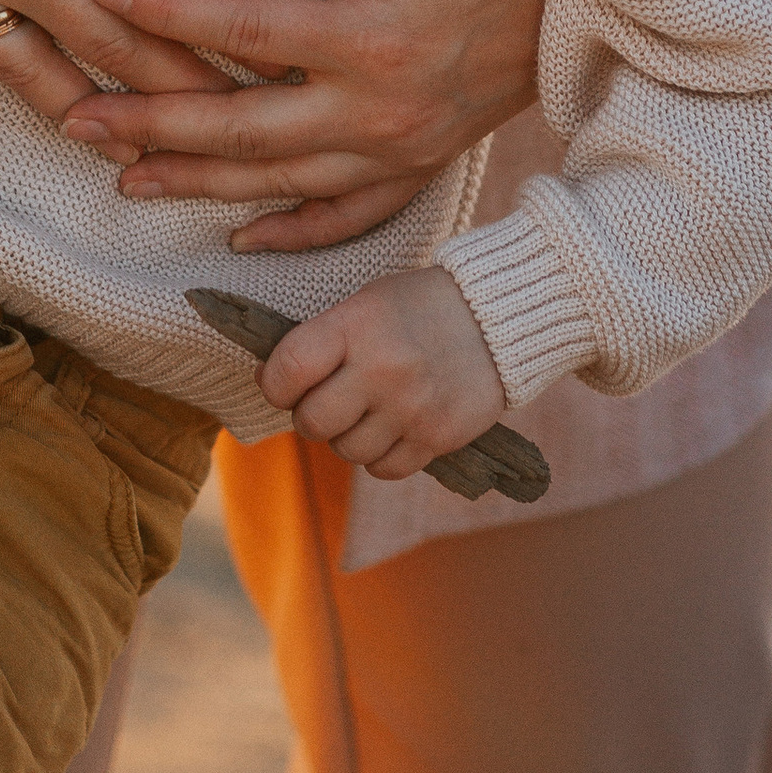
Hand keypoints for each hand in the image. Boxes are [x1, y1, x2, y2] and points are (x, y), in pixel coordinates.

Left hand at [64, 0, 552, 250]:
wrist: (606, 16)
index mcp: (380, 38)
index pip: (249, 31)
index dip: (171, 13)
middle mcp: (380, 112)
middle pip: (241, 129)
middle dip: (150, 123)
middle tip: (75, 112)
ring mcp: (399, 153)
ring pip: (276, 182)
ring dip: (194, 181)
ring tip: (119, 173)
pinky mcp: (420, 171)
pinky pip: (345, 217)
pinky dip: (290, 232)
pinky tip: (236, 236)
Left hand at [257, 268, 507, 480]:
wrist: (499, 316)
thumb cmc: (419, 306)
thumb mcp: (366, 303)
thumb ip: (322, 340)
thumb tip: (272, 383)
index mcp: (356, 325)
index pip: (287, 371)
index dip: (273, 385)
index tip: (282, 385)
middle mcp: (382, 369)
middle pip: (312, 422)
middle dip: (311, 414)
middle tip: (329, 399)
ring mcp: (411, 408)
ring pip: (346, 451)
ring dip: (348, 436)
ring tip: (369, 409)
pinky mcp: (437, 438)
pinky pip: (384, 469)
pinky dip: (381, 455)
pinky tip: (393, 427)